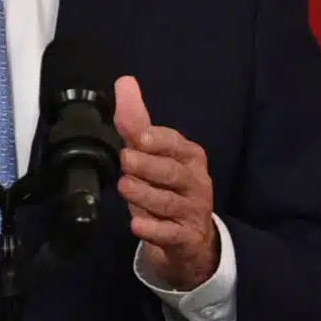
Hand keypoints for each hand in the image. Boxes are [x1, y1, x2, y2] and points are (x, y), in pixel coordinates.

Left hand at [113, 77, 217, 290]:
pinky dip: (154, 229)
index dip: (159, 141)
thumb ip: (136, 121)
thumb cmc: (167, 186)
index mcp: (189, 156)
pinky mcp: (185, 238)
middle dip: (149, 165)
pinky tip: (136, 224)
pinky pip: (170, 234)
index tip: (140, 138)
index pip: (176, 144)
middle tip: (126, 159)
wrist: (191, 237)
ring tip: (124, 186)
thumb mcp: (152, 154)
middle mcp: (195, 181)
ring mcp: (192, 211)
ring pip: (168, 202)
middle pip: (172, 172)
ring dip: (145, 194)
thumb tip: (125, 81)